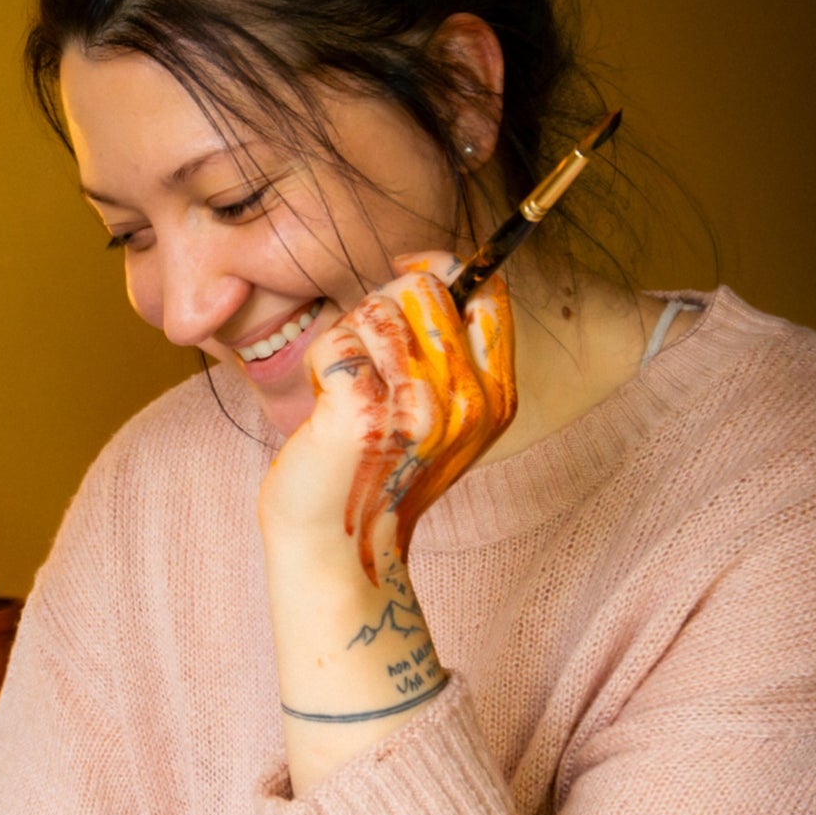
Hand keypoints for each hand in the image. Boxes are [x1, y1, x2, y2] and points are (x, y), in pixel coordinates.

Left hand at [259, 254, 515, 584]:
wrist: (338, 547)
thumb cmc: (375, 471)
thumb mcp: (438, 413)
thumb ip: (448, 349)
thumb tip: (430, 267)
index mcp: (495, 397)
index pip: (487, 291)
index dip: (442, 272)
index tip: (404, 284)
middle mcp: (467, 401)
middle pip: (426, 287)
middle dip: (381, 309)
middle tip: (365, 364)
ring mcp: (418, 407)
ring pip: (376, 309)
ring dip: (348, 341)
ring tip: (349, 392)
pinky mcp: (364, 413)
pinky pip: (337, 341)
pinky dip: (320, 364)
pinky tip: (326, 405)